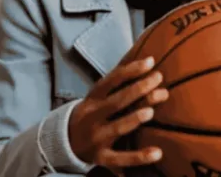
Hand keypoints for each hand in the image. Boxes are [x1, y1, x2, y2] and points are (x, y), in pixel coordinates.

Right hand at [68, 56, 169, 172]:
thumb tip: (150, 63)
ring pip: (117, 127)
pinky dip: (139, 157)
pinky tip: (158, 153)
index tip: (150, 61)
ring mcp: (97, 137)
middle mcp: (93, 116)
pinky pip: (121, 158)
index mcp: (94, 98)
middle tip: (158, 79)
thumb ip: (120, 83)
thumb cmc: (93, 113)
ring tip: (150, 112)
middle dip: (138, 89)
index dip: (130, 70)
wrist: (63, 142)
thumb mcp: (99, 97)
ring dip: (133, 119)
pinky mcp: (101, 157)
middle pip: (116, 101)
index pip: (111, 80)